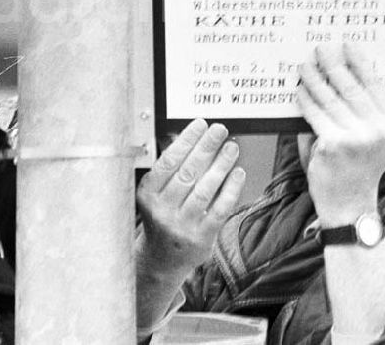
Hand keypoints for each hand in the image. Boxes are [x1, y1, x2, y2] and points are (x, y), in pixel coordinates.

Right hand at [136, 119, 244, 279]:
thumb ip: (171, 170)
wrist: (161, 259)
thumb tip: (195, 138)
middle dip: (206, 147)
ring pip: (205, 189)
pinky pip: (220, 209)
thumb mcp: (156, 194)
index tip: (200, 125)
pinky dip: (231, 189)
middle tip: (220, 129)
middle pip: (188, 172)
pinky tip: (237, 172)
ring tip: (231, 147)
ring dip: (221, 164)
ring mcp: (182, 225)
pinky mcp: (201, 238)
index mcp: (147, 195)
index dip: (186, 141)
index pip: (168, 162)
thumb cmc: (161, 217)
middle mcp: (162, 210)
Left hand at [296, 44, 384, 225]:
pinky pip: (315, 113)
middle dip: (333, 64)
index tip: (347, 44)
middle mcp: (380, 128)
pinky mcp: (334, 143)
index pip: (374, 83)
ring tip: (304, 65)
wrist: (350, 203)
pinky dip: (305, 99)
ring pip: (330, 97)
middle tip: (320, 48)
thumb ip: (362, 110)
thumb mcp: (372, 137)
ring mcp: (357, 136)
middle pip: (350, 86)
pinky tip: (299, 90)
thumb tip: (340, 73)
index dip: (359, 61)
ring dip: (314, 78)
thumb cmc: (357, 166)